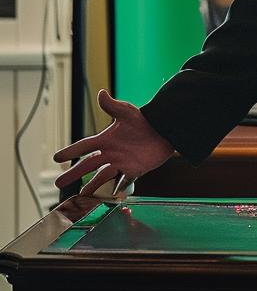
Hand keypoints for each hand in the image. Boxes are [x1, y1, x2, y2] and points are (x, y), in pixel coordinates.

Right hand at [53, 89, 175, 196]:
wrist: (166, 128)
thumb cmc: (145, 119)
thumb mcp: (127, 112)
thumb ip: (113, 106)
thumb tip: (101, 92)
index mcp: (107, 139)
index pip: (84, 146)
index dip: (71, 151)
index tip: (55, 157)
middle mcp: (111, 152)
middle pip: (88, 165)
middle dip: (73, 173)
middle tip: (58, 183)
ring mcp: (122, 162)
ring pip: (102, 177)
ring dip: (91, 185)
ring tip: (80, 196)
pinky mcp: (134, 170)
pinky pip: (123, 182)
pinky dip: (118, 190)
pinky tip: (110, 197)